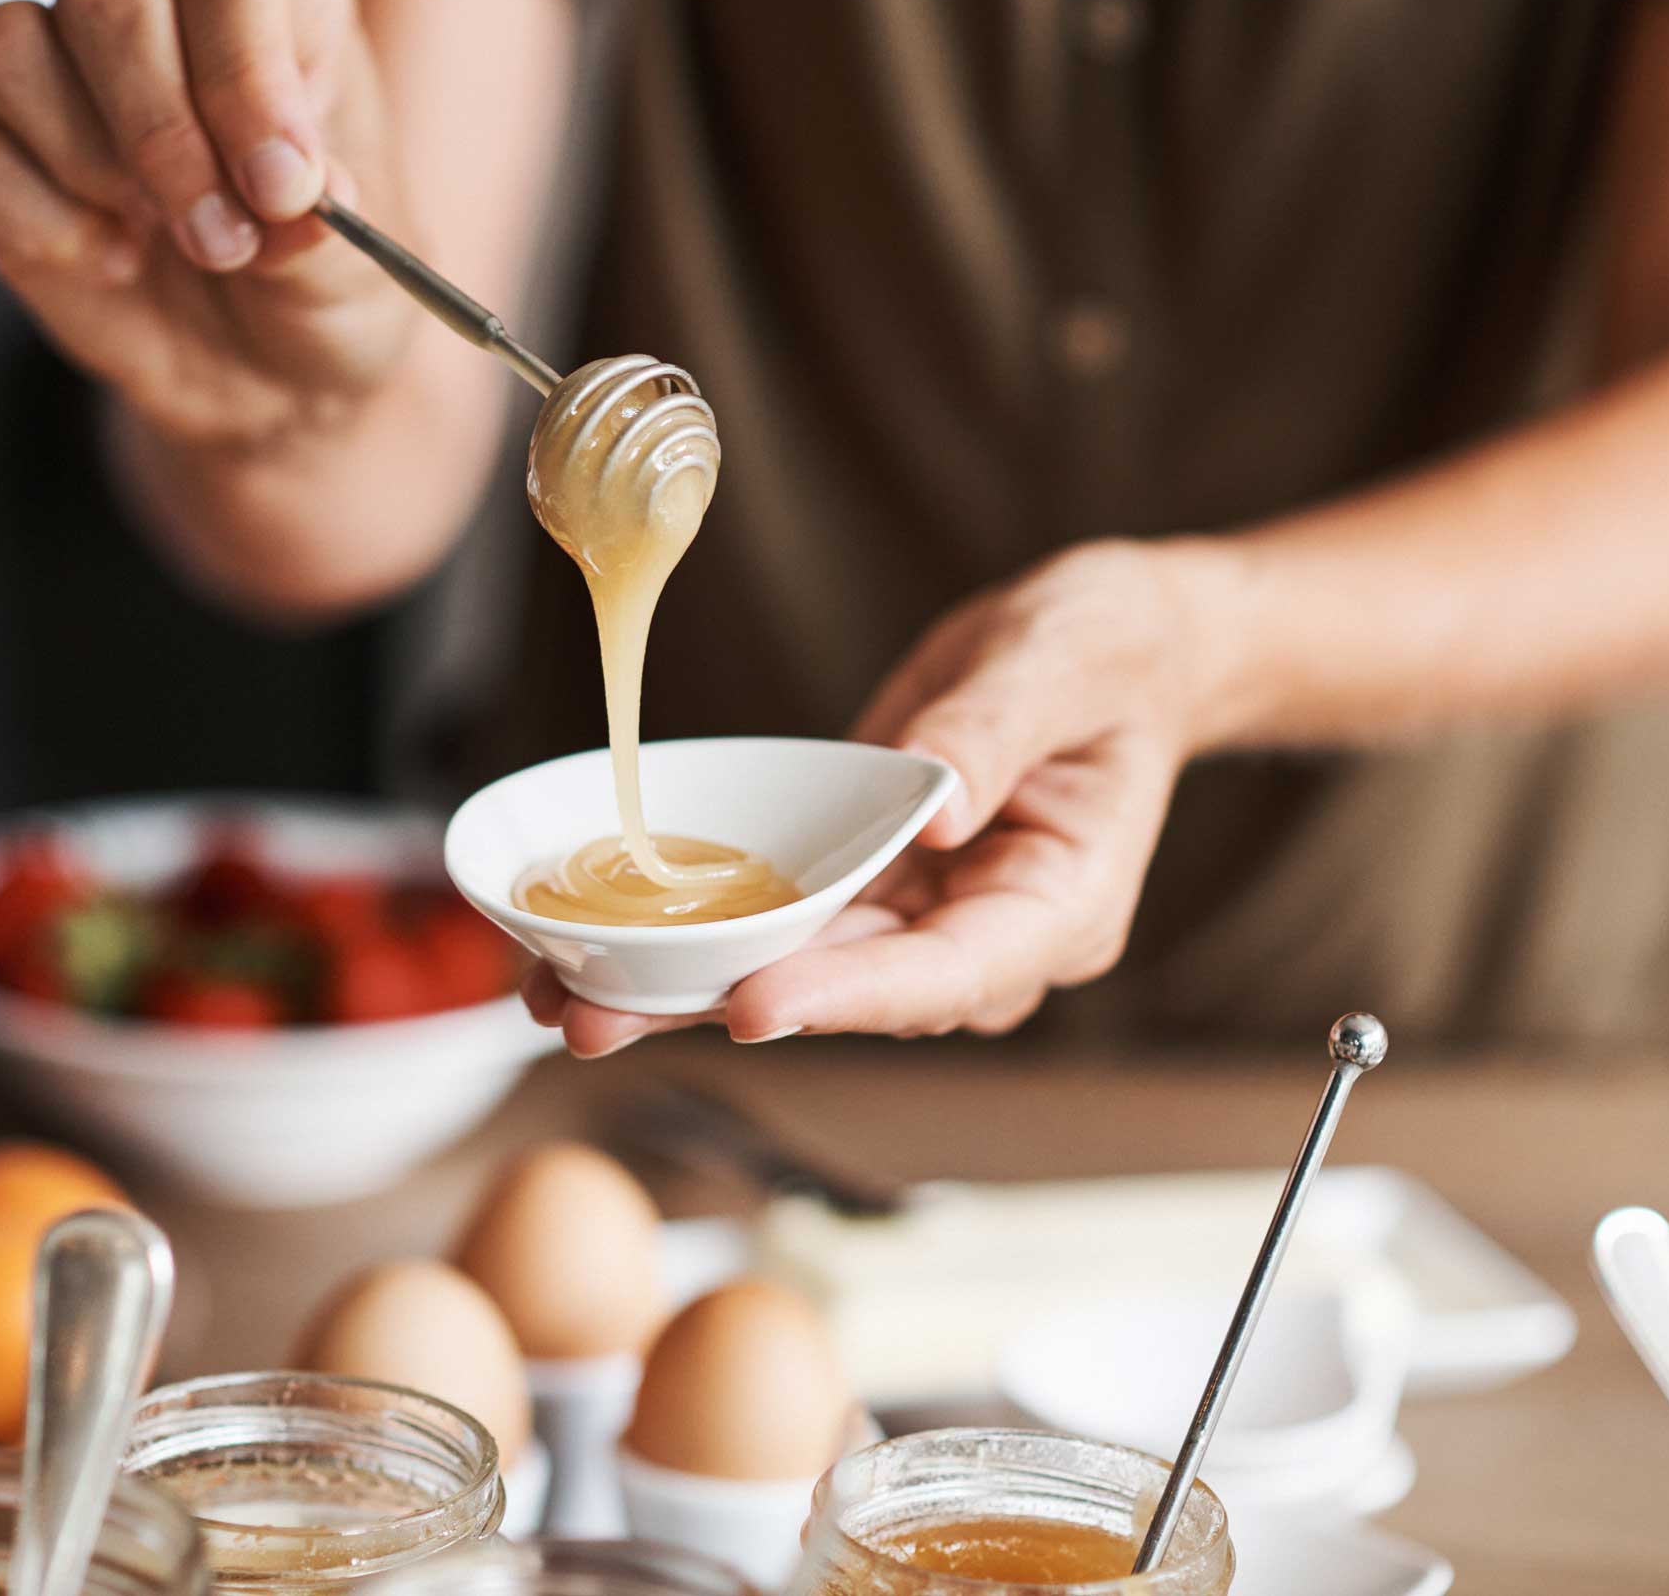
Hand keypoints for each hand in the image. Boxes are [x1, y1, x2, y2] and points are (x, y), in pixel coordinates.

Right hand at [0, 0, 409, 446]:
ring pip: (10, 45)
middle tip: (221, 240)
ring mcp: (68, 74)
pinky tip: (113, 262)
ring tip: (162, 239)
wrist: (267, 379)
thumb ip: (326, 228)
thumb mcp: (356, 277)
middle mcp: (161, 4)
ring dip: (88, 160)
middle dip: (162, 132)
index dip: (246, 78)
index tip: (281, 188)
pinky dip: (43, 224)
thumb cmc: (323, 294)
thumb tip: (291, 192)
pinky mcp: (3, 157)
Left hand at [525, 541, 1221, 1054]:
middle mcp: (983, 936)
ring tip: (562, 1003)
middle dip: (725, 1007)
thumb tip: (937, 806)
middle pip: (850, 994)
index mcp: (1059, 907)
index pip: (949, 972)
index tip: (757, 1005)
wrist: (1103, 647)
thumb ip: (997, 729)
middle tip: (600, 1021)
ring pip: (796, 972)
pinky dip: (692, 938)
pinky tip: (595, 947)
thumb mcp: (1063, 661)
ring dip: (682, 992)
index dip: (851, 995)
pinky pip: (777, 923)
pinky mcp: (867, 888)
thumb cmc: (1106, 650)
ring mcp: (920, 918)